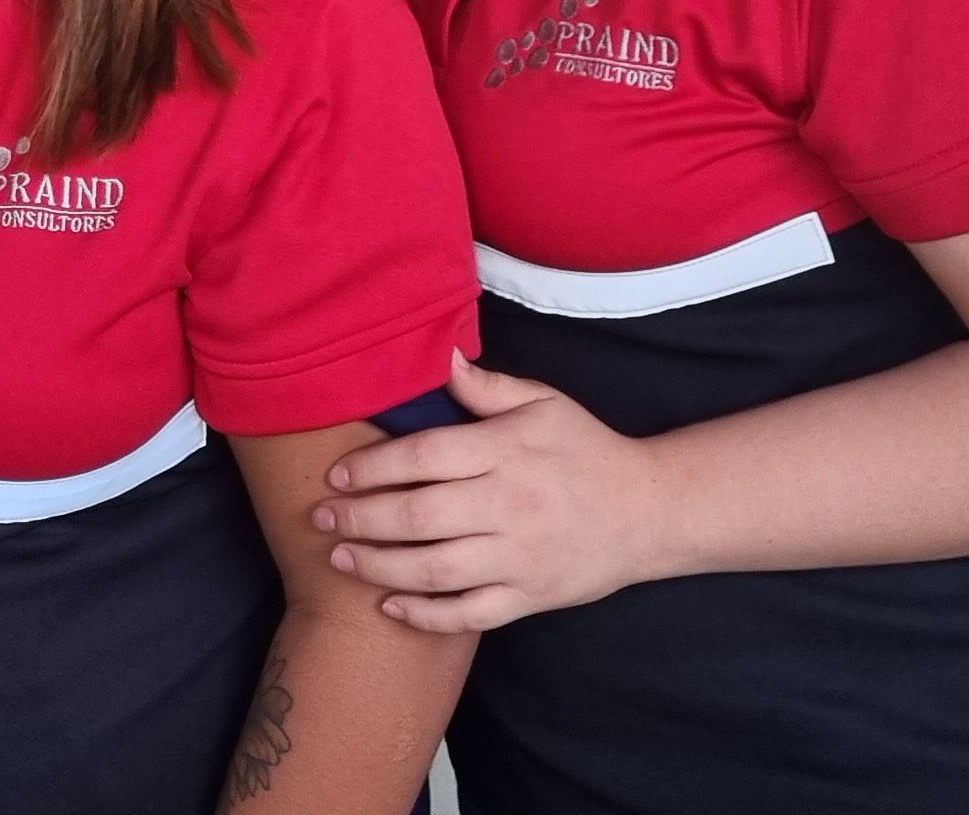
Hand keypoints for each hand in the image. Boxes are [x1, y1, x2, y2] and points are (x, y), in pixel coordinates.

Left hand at [310, 354, 672, 631]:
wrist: (649, 511)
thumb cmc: (586, 450)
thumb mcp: (543, 403)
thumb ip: (487, 387)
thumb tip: (440, 353)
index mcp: (506, 451)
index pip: (424, 456)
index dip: (372, 465)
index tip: (335, 475)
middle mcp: (509, 505)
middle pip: (418, 515)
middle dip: (360, 519)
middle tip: (320, 520)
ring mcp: (520, 556)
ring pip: (435, 569)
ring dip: (379, 566)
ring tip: (340, 560)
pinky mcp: (530, 597)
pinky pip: (469, 613)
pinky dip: (426, 615)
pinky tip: (389, 606)